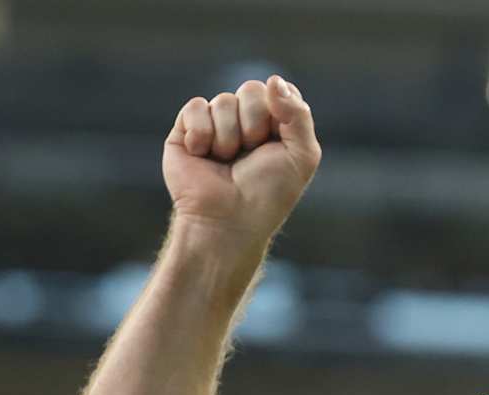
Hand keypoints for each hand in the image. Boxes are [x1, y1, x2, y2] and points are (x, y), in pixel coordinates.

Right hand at [162, 75, 320, 243]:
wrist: (229, 220)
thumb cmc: (269, 194)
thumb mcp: (302, 155)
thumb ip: (298, 114)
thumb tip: (274, 80)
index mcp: (275, 125)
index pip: (279, 91)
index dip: (278, 111)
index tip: (277, 138)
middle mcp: (245, 121)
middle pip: (251, 90)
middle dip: (254, 124)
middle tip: (251, 153)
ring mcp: (215, 124)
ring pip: (223, 101)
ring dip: (229, 137)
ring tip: (227, 161)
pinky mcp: (186, 130)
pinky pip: (196, 107)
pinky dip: (202, 134)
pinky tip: (203, 156)